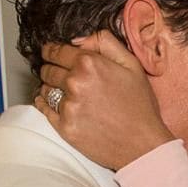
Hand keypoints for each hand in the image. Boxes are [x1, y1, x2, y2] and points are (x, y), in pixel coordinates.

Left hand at [34, 31, 173, 169]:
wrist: (143, 146)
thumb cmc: (140, 107)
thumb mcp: (132, 65)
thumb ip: (104, 43)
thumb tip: (78, 40)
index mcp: (90, 64)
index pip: (56, 51)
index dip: (51, 51)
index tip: (49, 53)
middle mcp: (75, 83)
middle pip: (48, 70)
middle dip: (51, 69)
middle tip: (58, 74)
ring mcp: (68, 106)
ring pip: (45, 89)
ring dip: (49, 88)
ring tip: (62, 92)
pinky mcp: (65, 127)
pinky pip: (44, 110)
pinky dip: (45, 105)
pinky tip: (52, 104)